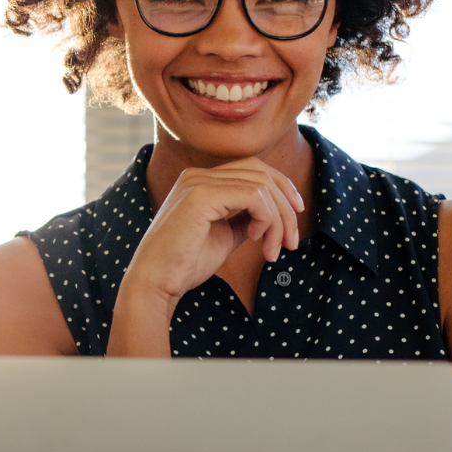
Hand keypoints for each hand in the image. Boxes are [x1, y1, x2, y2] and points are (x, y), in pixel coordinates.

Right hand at [123, 157, 305, 306]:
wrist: (156, 282)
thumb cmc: (184, 264)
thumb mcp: (224, 236)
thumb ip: (244, 220)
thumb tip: (271, 216)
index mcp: (201, 180)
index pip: (253, 169)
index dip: (282, 189)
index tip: (296, 217)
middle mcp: (198, 174)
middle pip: (262, 172)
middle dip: (286, 206)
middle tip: (292, 242)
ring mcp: (198, 182)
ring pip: (262, 186)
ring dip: (278, 221)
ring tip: (273, 251)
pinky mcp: (201, 195)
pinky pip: (253, 197)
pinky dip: (265, 219)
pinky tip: (255, 241)